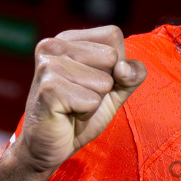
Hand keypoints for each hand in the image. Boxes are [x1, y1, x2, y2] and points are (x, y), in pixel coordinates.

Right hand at [13, 26, 146, 173]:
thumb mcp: (114, 90)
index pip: (113, 35)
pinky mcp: (49, 89)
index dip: (115, 63)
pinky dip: (86, 113)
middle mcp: (53, 45)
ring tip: (73, 105)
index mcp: (67, 38)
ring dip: (95, 101)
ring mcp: (49, 66)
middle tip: (80, 96)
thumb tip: (124, 68)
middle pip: (111, 56)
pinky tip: (67, 114)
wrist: (49, 145)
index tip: (92, 80)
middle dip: (105, 84)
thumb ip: (131, 74)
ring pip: (104, 81)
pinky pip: (92, 101)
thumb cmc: (80, 114)